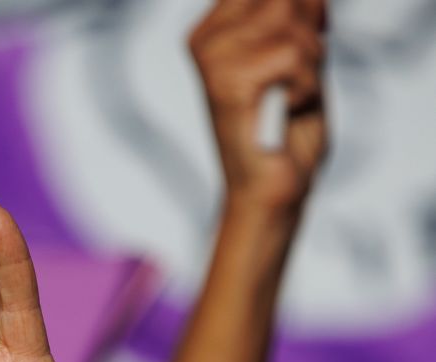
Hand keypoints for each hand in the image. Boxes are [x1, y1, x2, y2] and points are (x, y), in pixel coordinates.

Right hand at [190, 0, 327, 212]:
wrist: (271, 190)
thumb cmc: (288, 129)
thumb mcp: (300, 55)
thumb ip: (297, 15)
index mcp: (213, 30)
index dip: (304, 9)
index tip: (298, 54)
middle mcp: (205, 40)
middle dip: (309, 37)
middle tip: (295, 80)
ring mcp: (211, 60)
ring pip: (291, 24)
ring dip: (310, 65)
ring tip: (289, 97)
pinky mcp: (226, 84)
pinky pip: (293, 56)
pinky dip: (306, 86)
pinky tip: (286, 110)